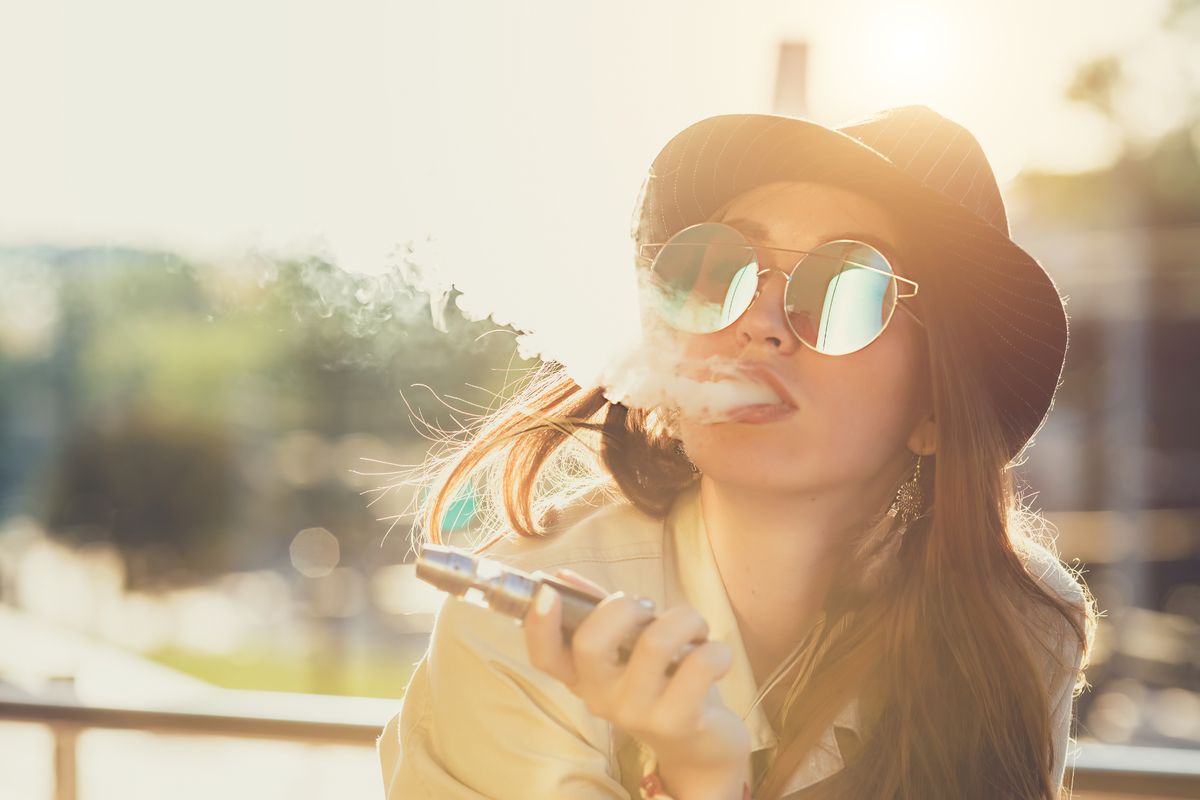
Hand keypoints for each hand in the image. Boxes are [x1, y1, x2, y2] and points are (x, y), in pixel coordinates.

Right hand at [522, 568, 752, 782]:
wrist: (702, 745)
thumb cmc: (663, 683)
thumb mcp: (628, 650)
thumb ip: (598, 613)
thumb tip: (563, 576)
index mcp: (583, 678)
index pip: (545, 657)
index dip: (539, 625)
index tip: (548, 592)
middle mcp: (601, 699)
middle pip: (591, 643)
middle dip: (624, 607)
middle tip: (647, 611)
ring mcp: (636, 713)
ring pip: (654, 643)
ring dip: (684, 619)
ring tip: (694, 628)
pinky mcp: (677, 721)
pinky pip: (699, 665)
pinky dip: (716, 649)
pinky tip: (716, 657)